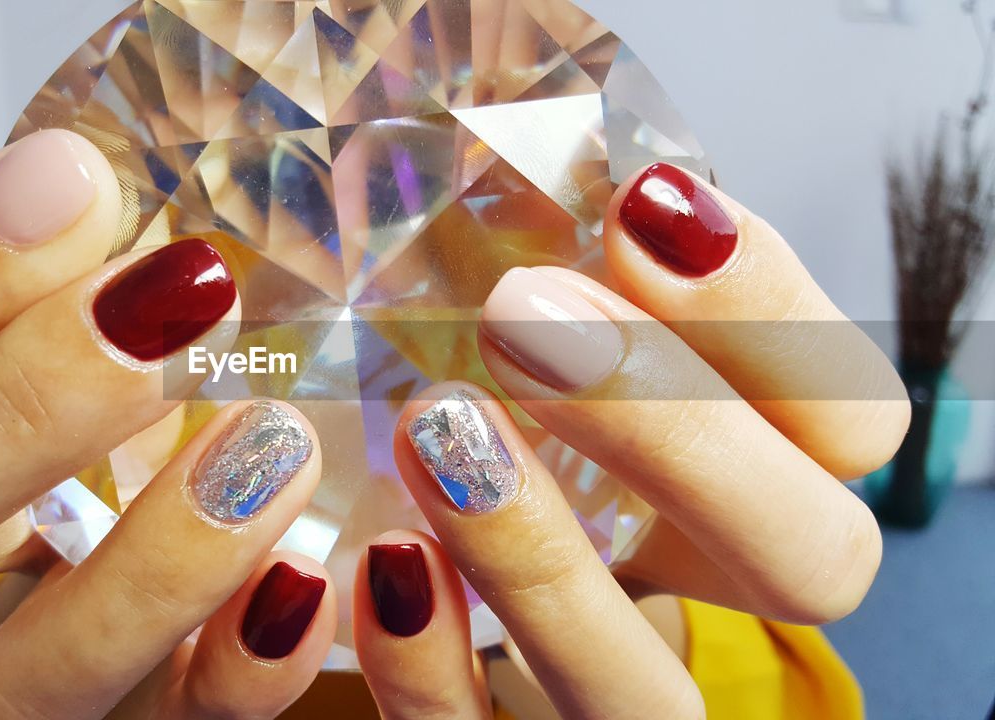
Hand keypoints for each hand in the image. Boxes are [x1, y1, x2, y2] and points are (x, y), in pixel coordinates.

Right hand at [0, 130, 337, 718]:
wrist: (251, 504)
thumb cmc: (174, 383)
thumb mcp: (135, 295)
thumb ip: (98, 247)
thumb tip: (84, 167)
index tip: (75, 180)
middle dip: (25, 406)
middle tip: (181, 296)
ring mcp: (43, 655)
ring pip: (20, 679)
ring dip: (146, 564)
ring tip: (270, 442)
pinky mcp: (152, 713)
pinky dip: (237, 668)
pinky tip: (306, 581)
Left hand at [351, 164, 908, 718]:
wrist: (390, 558)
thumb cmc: (489, 405)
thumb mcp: (553, 332)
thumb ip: (593, 284)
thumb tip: (586, 180)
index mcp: (758, 480)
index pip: (854, 424)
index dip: (770, 318)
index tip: (642, 210)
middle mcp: (714, 599)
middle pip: (812, 566)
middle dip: (683, 432)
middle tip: (530, 316)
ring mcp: (616, 690)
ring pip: (651, 699)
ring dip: (549, 565)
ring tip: (443, 429)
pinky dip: (431, 667)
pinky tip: (377, 560)